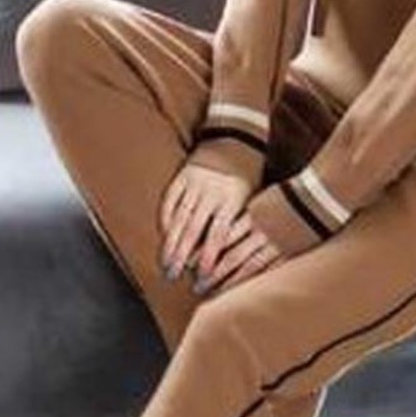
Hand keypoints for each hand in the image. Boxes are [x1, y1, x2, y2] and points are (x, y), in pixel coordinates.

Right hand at [159, 163, 282, 294]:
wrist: (237, 139)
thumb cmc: (248, 177)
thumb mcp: (251, 200)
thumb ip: (239, 226)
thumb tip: (229, 259)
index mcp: (232, 199)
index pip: (217, 235)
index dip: (208, 258)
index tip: (202, 277)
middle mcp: (211, 192)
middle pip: (193, 230)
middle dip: (182, 256)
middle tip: (174, 276)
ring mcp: (194, 183)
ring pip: (179, 218)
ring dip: (171, 243)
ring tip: (165, 263)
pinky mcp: (182, 176)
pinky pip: (170, 201)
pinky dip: (165, 220)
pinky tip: (164, 237)